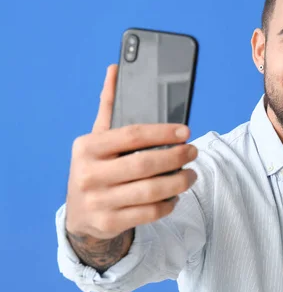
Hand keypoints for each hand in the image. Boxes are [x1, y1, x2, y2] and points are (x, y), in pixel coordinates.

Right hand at [65, 64, 197, 239]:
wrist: (79, 215)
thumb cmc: (96, 168)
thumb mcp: (98, 138)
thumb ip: (109, 106)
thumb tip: (115, 69)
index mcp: (87, 147)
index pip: (131, 134)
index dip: (162, 132)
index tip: (185, 131)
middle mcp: (89, 174)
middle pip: (144, 164)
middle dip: (176, 157)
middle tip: (193, 151)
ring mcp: (98, 201)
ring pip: (150, 192)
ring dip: (178, 182)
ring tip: (191, 174)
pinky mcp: (109, 223)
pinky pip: (149, 213)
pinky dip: (168, 204)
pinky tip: (176, 195)